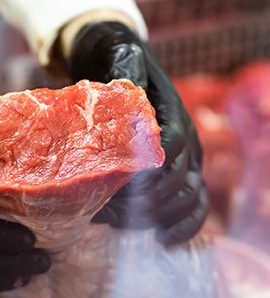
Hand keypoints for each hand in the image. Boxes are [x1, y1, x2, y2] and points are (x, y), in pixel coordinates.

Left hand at [68, 21, 207, 244]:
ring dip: (157, 218)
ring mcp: (184, 159)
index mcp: (171, 113)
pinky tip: (164, 241)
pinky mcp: (176, 175)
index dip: (147, 173)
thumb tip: (126, 88)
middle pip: (178, 181)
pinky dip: (183, 227)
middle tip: (104, 211)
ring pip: (188, 198)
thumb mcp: (117, 56)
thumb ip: (124, 72)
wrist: (118, 59)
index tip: (116, 187)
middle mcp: (184, 138)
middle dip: (144, 202)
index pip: (171, 149)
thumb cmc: (114, 59)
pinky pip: (193, 206)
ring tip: (117, 223)